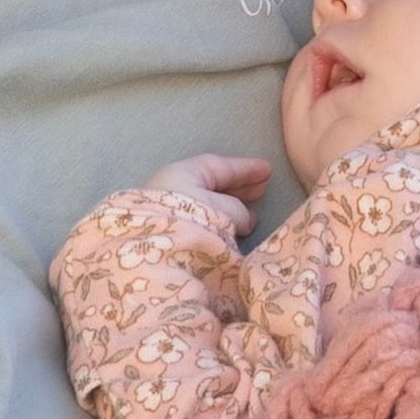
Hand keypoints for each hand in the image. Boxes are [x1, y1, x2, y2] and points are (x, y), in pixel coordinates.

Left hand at [144, 152, 272, 237]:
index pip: (220, 166)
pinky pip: (201, 223)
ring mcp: (170, 213)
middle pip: (213, 185)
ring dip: (230, 210)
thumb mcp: (221, 209)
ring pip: (207, 206)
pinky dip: (219, 225)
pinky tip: (232, 233)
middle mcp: (175, 189)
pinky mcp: (170, 235)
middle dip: (239, 189)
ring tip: (251, 217)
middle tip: (262, 191)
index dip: (246, 169)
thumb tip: (246, 220)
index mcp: (184, 174)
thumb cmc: (188, 220)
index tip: (268, 171)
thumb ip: (239, 210)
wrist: (151, 252)